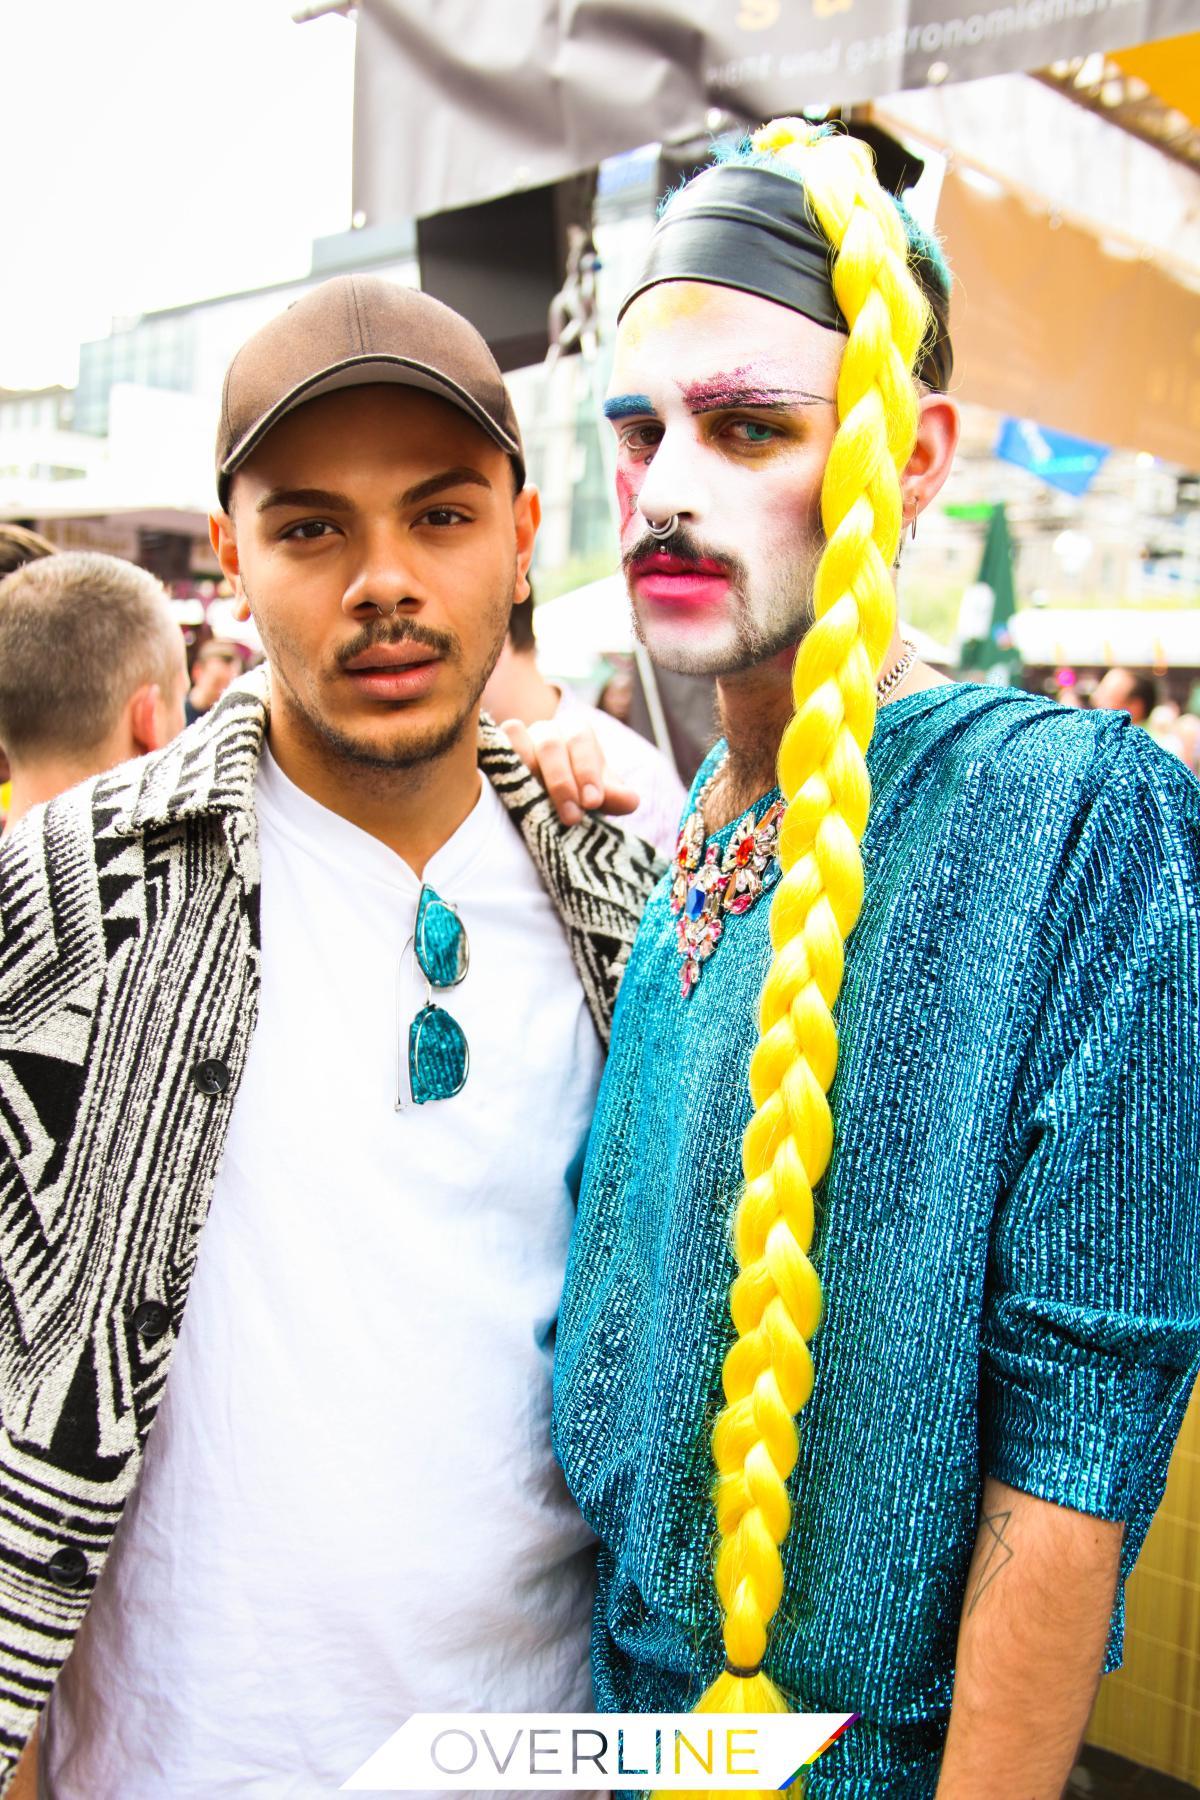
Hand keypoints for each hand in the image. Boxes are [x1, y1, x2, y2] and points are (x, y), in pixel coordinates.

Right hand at [500, 717, 640, 825]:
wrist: (546, 800)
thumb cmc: (577, 794)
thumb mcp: (598, 796)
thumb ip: (615, 797)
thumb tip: (631, 801)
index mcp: (577, 732)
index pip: (581, 741)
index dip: (587, 771)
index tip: (593, 803)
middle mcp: (546, 730)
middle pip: (550, 744)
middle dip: (562, 782)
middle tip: (572, 818)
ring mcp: (517, 737)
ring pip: (516, 740)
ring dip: (527, 773)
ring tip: (537, 806)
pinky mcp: (494, 749)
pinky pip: (493, 747)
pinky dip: (498, 763)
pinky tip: (507, 791)